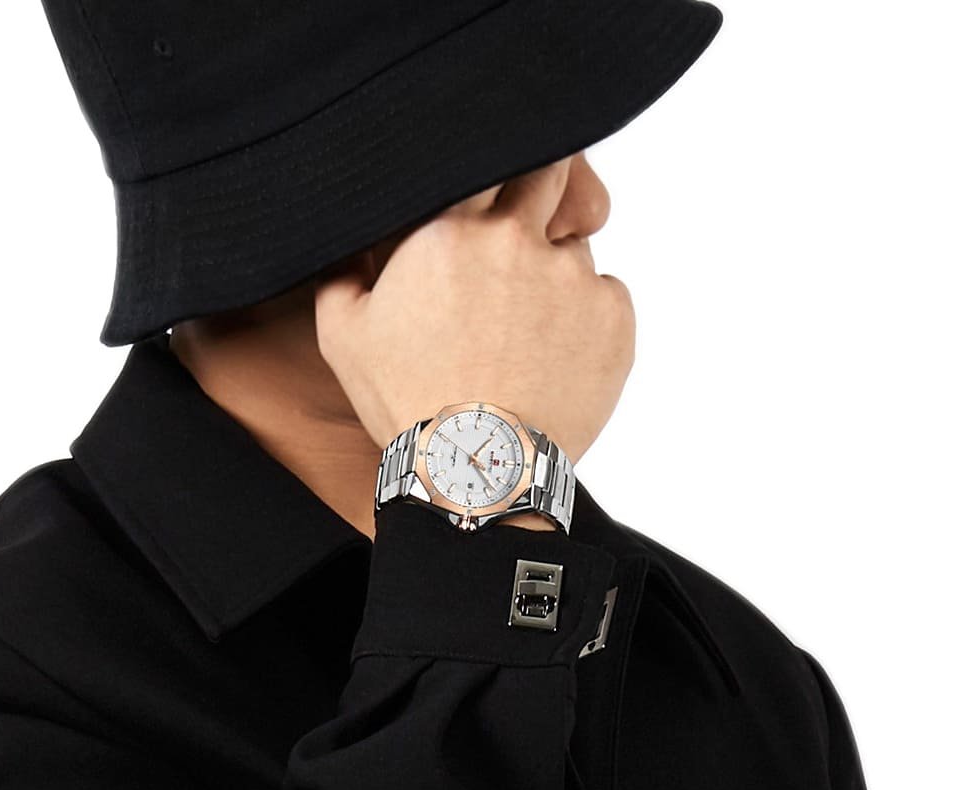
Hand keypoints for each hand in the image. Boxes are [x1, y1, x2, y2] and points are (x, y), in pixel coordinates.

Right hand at [313, 157, 634, 466]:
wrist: (478, 471)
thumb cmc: (408, 404)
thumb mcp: (344, 337)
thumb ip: (342, 273)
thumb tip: (348, 242)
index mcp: (449, 230)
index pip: (486, 152)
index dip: (493, 161)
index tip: (493, 179)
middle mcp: (517, 238)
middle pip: (548, 172)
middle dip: (539, 191)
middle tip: (521, 239)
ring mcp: (572, 277)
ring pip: (575, 246)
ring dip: (555, 273)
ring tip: (527, 334)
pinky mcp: (614, 318)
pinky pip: (606, 297)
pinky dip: (587, 319)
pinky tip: (553, 359)